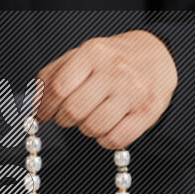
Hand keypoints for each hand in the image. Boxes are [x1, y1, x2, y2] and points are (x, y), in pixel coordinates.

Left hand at [36, 30, 177, 148]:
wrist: (159, 55)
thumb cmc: (113, 59)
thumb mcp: (82, 55)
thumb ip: (53, 75)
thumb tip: (36, 103)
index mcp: (94, 53)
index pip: (58, 88)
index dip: (45, 107)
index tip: (42, 115)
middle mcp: (115, 71)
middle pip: (73, 110)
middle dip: (64, 119)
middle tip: (67, 117)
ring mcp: (134, 92)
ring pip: (93, 128)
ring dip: (85, 129)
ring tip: (90, 118)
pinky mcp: (148, 112)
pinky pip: (115, 140)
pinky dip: (104, 139)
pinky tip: (106, 127)